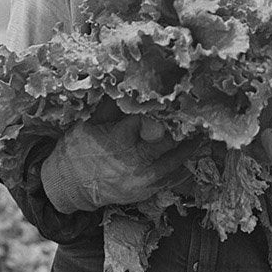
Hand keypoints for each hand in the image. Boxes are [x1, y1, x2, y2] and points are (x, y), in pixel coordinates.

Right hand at [41, 114, 199, 212]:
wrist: (71, 185)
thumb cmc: (79, 148)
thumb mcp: (89, 121)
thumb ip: (111, 104)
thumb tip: (127, 81)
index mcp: (118, 139)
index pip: (147, 122)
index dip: (164, 111)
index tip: (177, 101)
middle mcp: (133, 160)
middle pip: (168, 141)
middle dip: (182, 127)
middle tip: (195, 114)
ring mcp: (143, 179)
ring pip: (176, 160)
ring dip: (190, 144)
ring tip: (201, 130)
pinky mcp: (147, 191)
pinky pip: (173, 177)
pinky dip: (184, 164)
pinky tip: (192, 150)